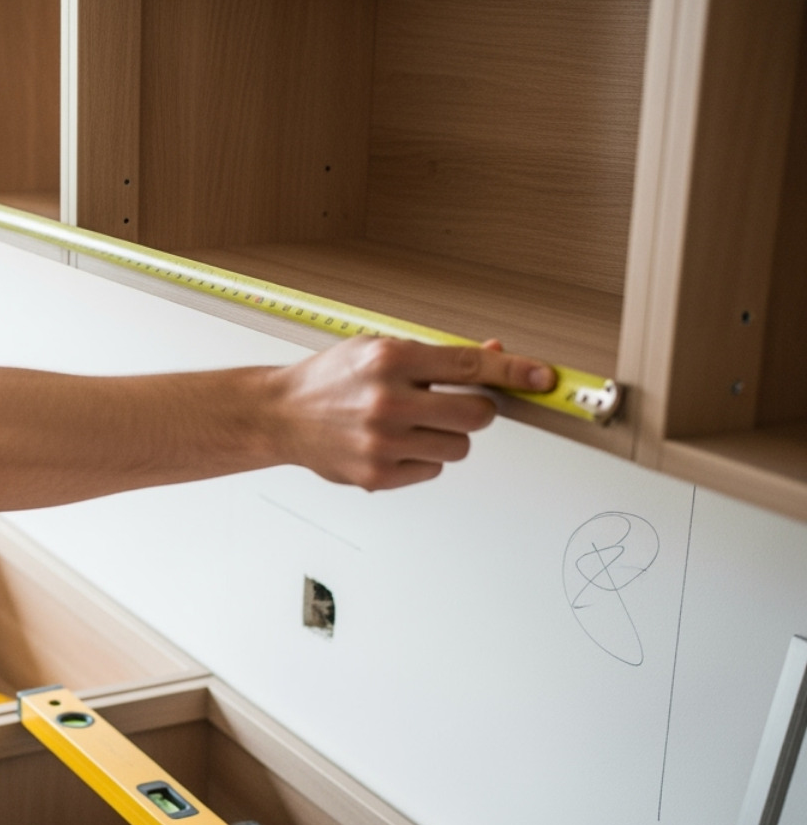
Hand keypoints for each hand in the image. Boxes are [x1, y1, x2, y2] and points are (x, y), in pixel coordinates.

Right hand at [274, 336, 555, 490]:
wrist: (281, 414)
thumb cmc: (331, 379)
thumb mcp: (379, 350)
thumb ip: (436, 357)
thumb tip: (493, 356)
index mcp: (390, 359)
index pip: (470, 366)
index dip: (514, 372)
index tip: (544, 378)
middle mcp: (387, 399)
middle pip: (476, 415)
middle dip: (473, 410)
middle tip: (449, 405)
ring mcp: (383, 441)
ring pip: (459, 448)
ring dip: (446, 437)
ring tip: (411, 425)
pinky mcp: (378, 474)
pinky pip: (433, 470)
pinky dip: (421, 459)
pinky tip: (391, 444)